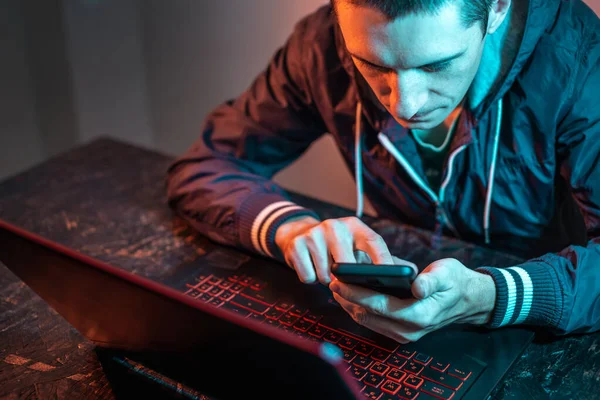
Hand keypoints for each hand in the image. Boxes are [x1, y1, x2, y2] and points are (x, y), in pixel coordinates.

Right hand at [275, 216, 398, 284]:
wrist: (298, 234)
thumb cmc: (336, 246)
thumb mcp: (357, 245)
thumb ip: (382, 258)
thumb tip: (412, 272)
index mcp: (355, 226)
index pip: (374, 242)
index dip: (384, 260)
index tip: (392, 278)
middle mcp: (335, 226)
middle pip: (347, 264)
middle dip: (347, 278)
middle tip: (345, 277)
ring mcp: (314, 234)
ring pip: (327, 275)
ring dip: (328, 279)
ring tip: (326, 268)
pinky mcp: (296, 245)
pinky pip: (308, 277)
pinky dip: (311, 278)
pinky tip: (312, 267)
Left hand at [329, 258, 495, 342]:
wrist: (468, 300)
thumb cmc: (455, 282)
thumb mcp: (447, 273)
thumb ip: (432, 280)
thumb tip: (416, 286)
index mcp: (420, 314)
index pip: (379, 305)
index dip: (356, 293)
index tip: (339, 281)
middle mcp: (410, 330)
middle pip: (368, 315)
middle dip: (347, 299)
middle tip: (331, 281)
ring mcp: (405, 335)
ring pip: (367, 321)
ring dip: (350, 305)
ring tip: (337, 287)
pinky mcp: (401, 333)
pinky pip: (373, 323)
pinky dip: (359, 310)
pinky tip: (350, 296)